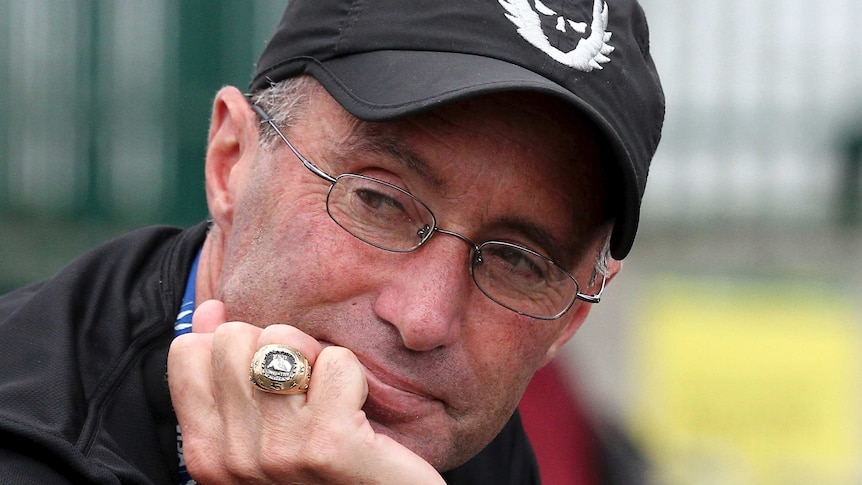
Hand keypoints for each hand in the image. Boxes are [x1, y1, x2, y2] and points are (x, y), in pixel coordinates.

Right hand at [167, 299, 444, 484]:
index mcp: (206, 454)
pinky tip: (360, 417)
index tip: (270, 381)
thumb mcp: (260, 431)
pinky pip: (336, 362)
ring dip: (318, 360)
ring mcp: (279, 452)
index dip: (237, 348)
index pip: (188, 351)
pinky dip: (355, 377)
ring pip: (283, 340)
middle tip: (308, 392)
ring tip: (334, 404)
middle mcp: (232, 458)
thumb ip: (224, 374)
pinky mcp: (330, 445)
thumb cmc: (322, 476)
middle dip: (279, 347)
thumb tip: (210, 309)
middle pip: (234, 337)